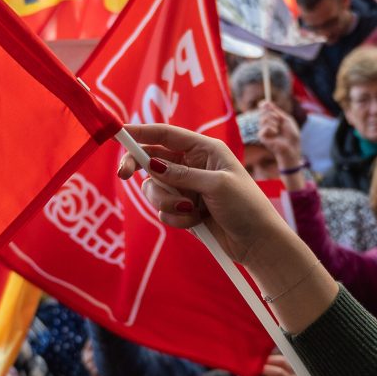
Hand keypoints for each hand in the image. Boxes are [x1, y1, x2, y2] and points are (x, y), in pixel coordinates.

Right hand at [115, 124, 336, 330]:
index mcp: (205, 149)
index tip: (119, 133)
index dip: (141, 132)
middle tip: (124, 175)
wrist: (258, 243)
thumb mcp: (216, 186)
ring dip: (166, 202)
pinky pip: (164, 210)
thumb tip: (151, 164)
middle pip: (152, 160)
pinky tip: (197, 222)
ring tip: (191, 210)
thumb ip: (182, 174)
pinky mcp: (185, 209)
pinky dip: (176, 218)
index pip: (166, 135)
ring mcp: (187, 187)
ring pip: (155, 189)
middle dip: (141, 169)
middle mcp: (193, 165)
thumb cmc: (246, 207)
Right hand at [255, 101, 305, 175]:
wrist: (292, 147)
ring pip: (264, 118)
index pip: (264, 110)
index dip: (264, 105)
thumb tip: (266, 102)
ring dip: (274, 121)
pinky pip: (265, 127)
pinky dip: (272, 128)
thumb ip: (276, 111)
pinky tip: (276, 133)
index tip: (264, 102)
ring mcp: (263, 131)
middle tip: (278, 119)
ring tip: (279, 128)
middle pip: (263, 112)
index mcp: (272, 120)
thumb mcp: (286, 119)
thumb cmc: (291, 135)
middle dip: (272, 113)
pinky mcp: (262, 137)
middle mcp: (266, 125)